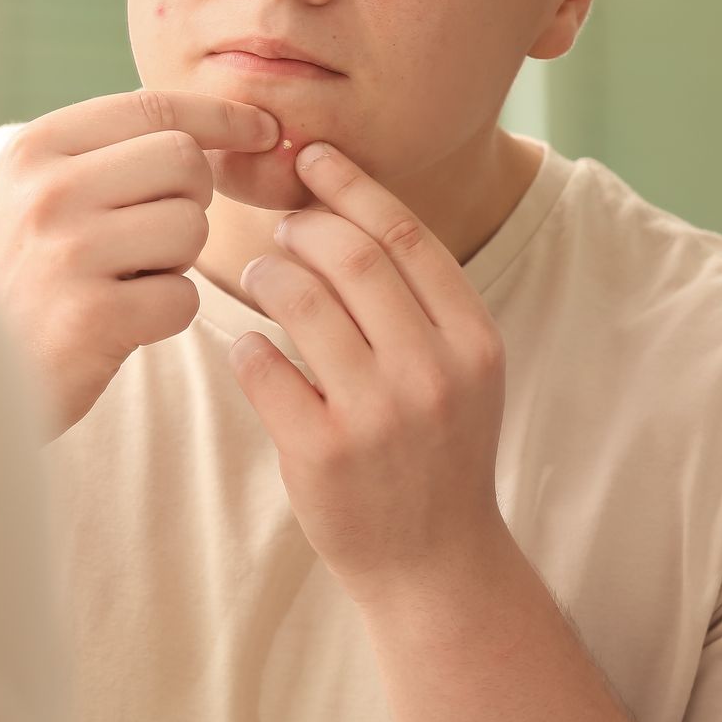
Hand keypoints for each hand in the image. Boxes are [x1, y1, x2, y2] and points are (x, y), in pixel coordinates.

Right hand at [0, 90, 278, 435]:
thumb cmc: (21, 282)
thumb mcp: (35, 196)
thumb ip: (103, 153)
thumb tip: (209, 127)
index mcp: (35, 148)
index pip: (153, 106)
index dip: (221, 116)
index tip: (264, 130)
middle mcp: (46, 190)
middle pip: (184, 162)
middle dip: (189, 201)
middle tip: (150, 240)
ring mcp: (66, 252)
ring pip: (191, 228)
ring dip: (176, 262)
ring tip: (124, 282)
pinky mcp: (90, 316)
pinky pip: (182, 297)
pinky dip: (165, 315)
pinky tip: (119, 325)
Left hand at [231, 141, 507, 606]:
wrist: (436, 563)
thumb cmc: (438, 451)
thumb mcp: (461, 371)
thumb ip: (420, 301)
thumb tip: (342, 212)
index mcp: (473, 341)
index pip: (406, 235)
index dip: (352, 185)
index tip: (313, 157)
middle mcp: (432, 372)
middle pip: (351, 255)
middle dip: (304, 226)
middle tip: (282, 228)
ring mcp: (377, 414)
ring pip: (300, 300)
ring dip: (268, 275)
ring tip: (262, 278)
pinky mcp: (322, 452)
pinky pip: (262, 365)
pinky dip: (247, 345)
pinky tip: (250, 347)